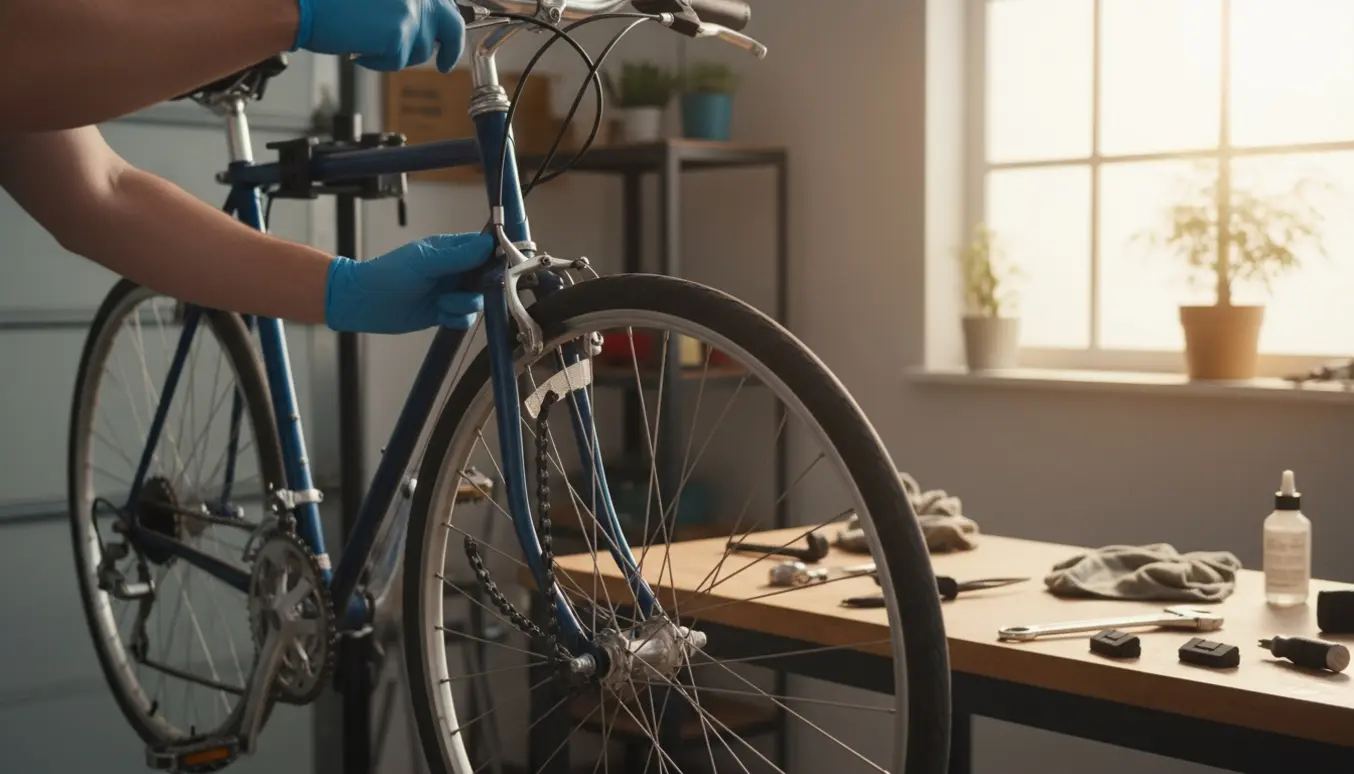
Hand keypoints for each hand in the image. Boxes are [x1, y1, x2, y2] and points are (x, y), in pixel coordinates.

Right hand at [295, 0, 467, 71]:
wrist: (304, 4)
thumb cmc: (329, 0)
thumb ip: (404, 4)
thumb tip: (425, 24)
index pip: (445, 4)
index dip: (448, 23)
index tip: (448, 40)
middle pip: (449, 25)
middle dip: (450, 49)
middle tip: (445, 64)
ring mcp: (410, 13)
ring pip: (421, 49)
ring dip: (399, 53)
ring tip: (370, 44)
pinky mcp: (399, 35)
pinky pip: (398, 61)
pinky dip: (379, 63)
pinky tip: (361, 52)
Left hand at [324, 233, 495, 333]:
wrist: (365, 303)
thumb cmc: (389, 275)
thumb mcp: (425, 262)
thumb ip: (458, 256)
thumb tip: (489, 245)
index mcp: (451, 249)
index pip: (484, 247)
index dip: (495, 256)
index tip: (498, 267)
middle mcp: (455, 270)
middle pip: (487, 277)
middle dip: (480, 287)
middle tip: (465, 290)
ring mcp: (451, 292)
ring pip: (478, 300)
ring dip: (463, 305)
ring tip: (441, 303)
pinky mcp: (446, 312)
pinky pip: (466, 318)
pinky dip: (456, 318)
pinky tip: (439, 314)